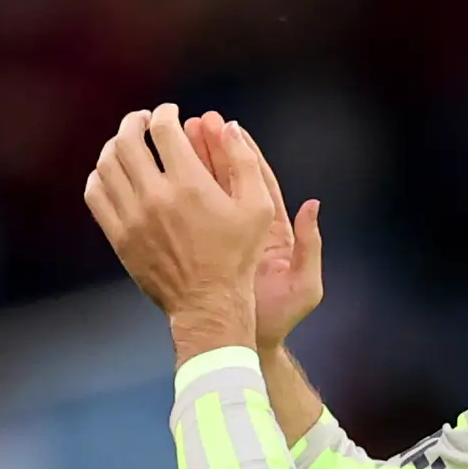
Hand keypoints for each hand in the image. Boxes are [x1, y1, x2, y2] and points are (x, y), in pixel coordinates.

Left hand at [82, 102, 268, 354]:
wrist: (209, 304)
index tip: (169, 113)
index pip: (162, 128)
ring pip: (107, 164)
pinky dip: (99, 176)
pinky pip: (96, 194)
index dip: (164, 113)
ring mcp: (132, 217)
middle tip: (143, 120)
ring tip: (127, 144)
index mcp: (189, 185)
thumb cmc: (237, 256)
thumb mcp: (259, 208)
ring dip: (115, 146)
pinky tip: (112, 174)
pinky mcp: (119, 236)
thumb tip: (229, 125)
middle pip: (128, 140)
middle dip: (135, 122)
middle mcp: (155, 197)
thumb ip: (245, 162)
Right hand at [186, 112, 323, 353]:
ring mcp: (218, 238)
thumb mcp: (304, 287)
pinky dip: (171, 195)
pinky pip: (182, 216)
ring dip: (187, 164)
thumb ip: (311, 247)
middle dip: (209, 149)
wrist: (249, 347)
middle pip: (225, 179)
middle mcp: (244, 230)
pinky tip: (154, 175)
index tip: (227, 126)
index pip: (257, 181)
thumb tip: (313, 205)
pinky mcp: (197, 251)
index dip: (242, 153)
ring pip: (201, 193)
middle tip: (191, 121)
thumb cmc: (279, 320)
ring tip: (168, 137)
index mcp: (271, 231)